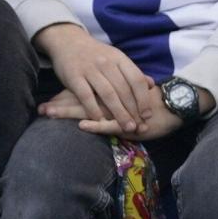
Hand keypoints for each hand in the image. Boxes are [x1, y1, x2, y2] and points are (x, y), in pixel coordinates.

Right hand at [35, 23, 154, 133]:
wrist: (68, 41)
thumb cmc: (96, 54)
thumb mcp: (117, 58)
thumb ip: (132, 72)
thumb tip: (152, 85)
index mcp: (120, 59)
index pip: (137, 80)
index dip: (143, 99)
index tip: (147, 114)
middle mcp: (107, 63)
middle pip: (124, 90)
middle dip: (133, 110)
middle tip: (139, 126)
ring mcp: (90, 69)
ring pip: (108, 94)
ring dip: (118, 113)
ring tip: (126, 127)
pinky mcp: (74, 76)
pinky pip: (86, 96)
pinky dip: (94, 109)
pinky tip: (100, 121)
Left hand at [42, 79, 213, 140]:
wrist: (177, 106)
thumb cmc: (154, 105)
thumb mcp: (132, 101)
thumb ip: (117, 99)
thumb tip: (101, 101)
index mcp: (111, 92)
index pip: (85, 93)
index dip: (65, 97)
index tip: (47, 102)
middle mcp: (112, 99)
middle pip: (81, 100)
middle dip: (59, 105)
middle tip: (40, 108)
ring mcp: (120, 111)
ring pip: (90, 110)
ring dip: (67, 112)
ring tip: (47, 113)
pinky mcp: (130, 123)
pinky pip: (111, 124)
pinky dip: (96, 125)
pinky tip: (82, 126)